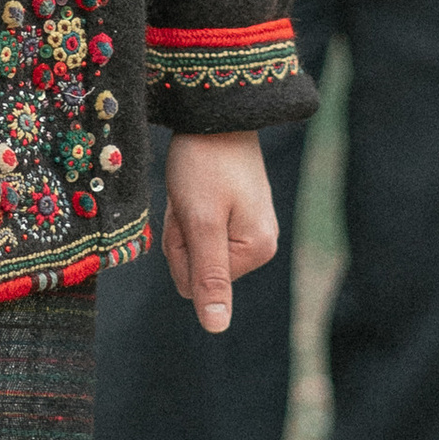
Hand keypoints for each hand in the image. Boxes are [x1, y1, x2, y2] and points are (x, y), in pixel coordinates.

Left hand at [161, 132, 278, 333]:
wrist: (214, 110)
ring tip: (191, 190)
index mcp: (257, 251)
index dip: (180, 248)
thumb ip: (209, 277)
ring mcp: (248, 228)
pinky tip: (194, 188)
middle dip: (180, 235)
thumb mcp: (200, 221)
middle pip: (194, 269)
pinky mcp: (235, 213)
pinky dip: (186, 211)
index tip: (189, 211)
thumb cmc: (204, 162)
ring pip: (192, 248)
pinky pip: (198, 229)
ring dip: (180, 221)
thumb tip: (217, 329)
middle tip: (187, 198)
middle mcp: (259, 245)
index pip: (195, 285)